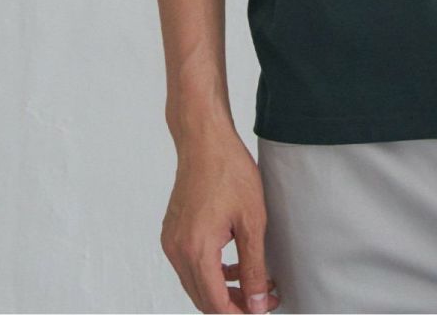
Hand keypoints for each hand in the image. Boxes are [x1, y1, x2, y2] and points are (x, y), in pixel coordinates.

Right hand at [160, 127, 281, 312]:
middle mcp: (177, 251)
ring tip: (253, 283)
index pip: (216, 304)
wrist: (204, 139)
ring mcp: (171, 242)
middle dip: (233, 305)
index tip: (265, 308)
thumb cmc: (230, 171)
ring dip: (221, 290)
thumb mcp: (252, 220)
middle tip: (264, 298)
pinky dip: (209, 273)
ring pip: (195, 285)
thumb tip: (259, 303)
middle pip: (203, 300)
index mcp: (196, 251)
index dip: (242, 313)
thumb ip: (254, 267)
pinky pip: (189, 266)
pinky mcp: (171, 233)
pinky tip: (232, 265)